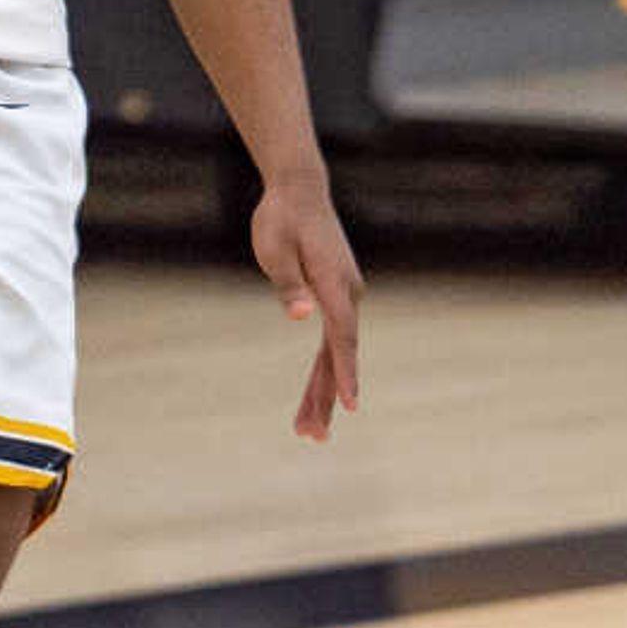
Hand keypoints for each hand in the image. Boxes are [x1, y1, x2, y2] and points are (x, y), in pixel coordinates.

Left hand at [247, 172, 363, 440]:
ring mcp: (345, 296)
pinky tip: (317, 394)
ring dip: (324, 390)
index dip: (346, 372)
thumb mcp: (274, 248)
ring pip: (336, 352)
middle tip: (312, 436)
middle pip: (339, 355)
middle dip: (327, 398)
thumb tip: (301, 316)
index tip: (352, 405)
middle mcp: (347, 294)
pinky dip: (324, 368)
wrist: (300, 190)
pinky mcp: (336, 297)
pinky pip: (333, 341)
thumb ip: (288, 283)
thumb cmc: (281, 218)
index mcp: (334, 284)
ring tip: (307, 429)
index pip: (342, 337)